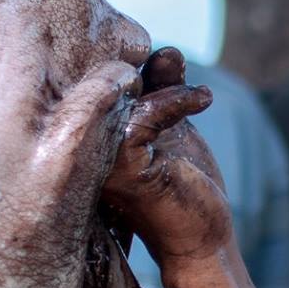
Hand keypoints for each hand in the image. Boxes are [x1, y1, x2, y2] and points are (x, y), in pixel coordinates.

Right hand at [100, 46, 229, 270]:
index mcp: (89, 136)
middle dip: (136, 65)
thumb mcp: (173, 124)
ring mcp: (99, 161)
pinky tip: (202, 99)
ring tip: (195, 94)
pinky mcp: (124, 171)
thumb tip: (166, 49)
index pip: (87, 82)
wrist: (203, 238)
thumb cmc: (186, 186)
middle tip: (170, 62)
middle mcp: (85, 149)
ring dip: (162, 85)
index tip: (156, 55)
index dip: (117, 57)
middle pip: (96, 84)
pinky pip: (143, 116)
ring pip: (118, 97)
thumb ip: (164, 88)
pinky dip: (176, 100)